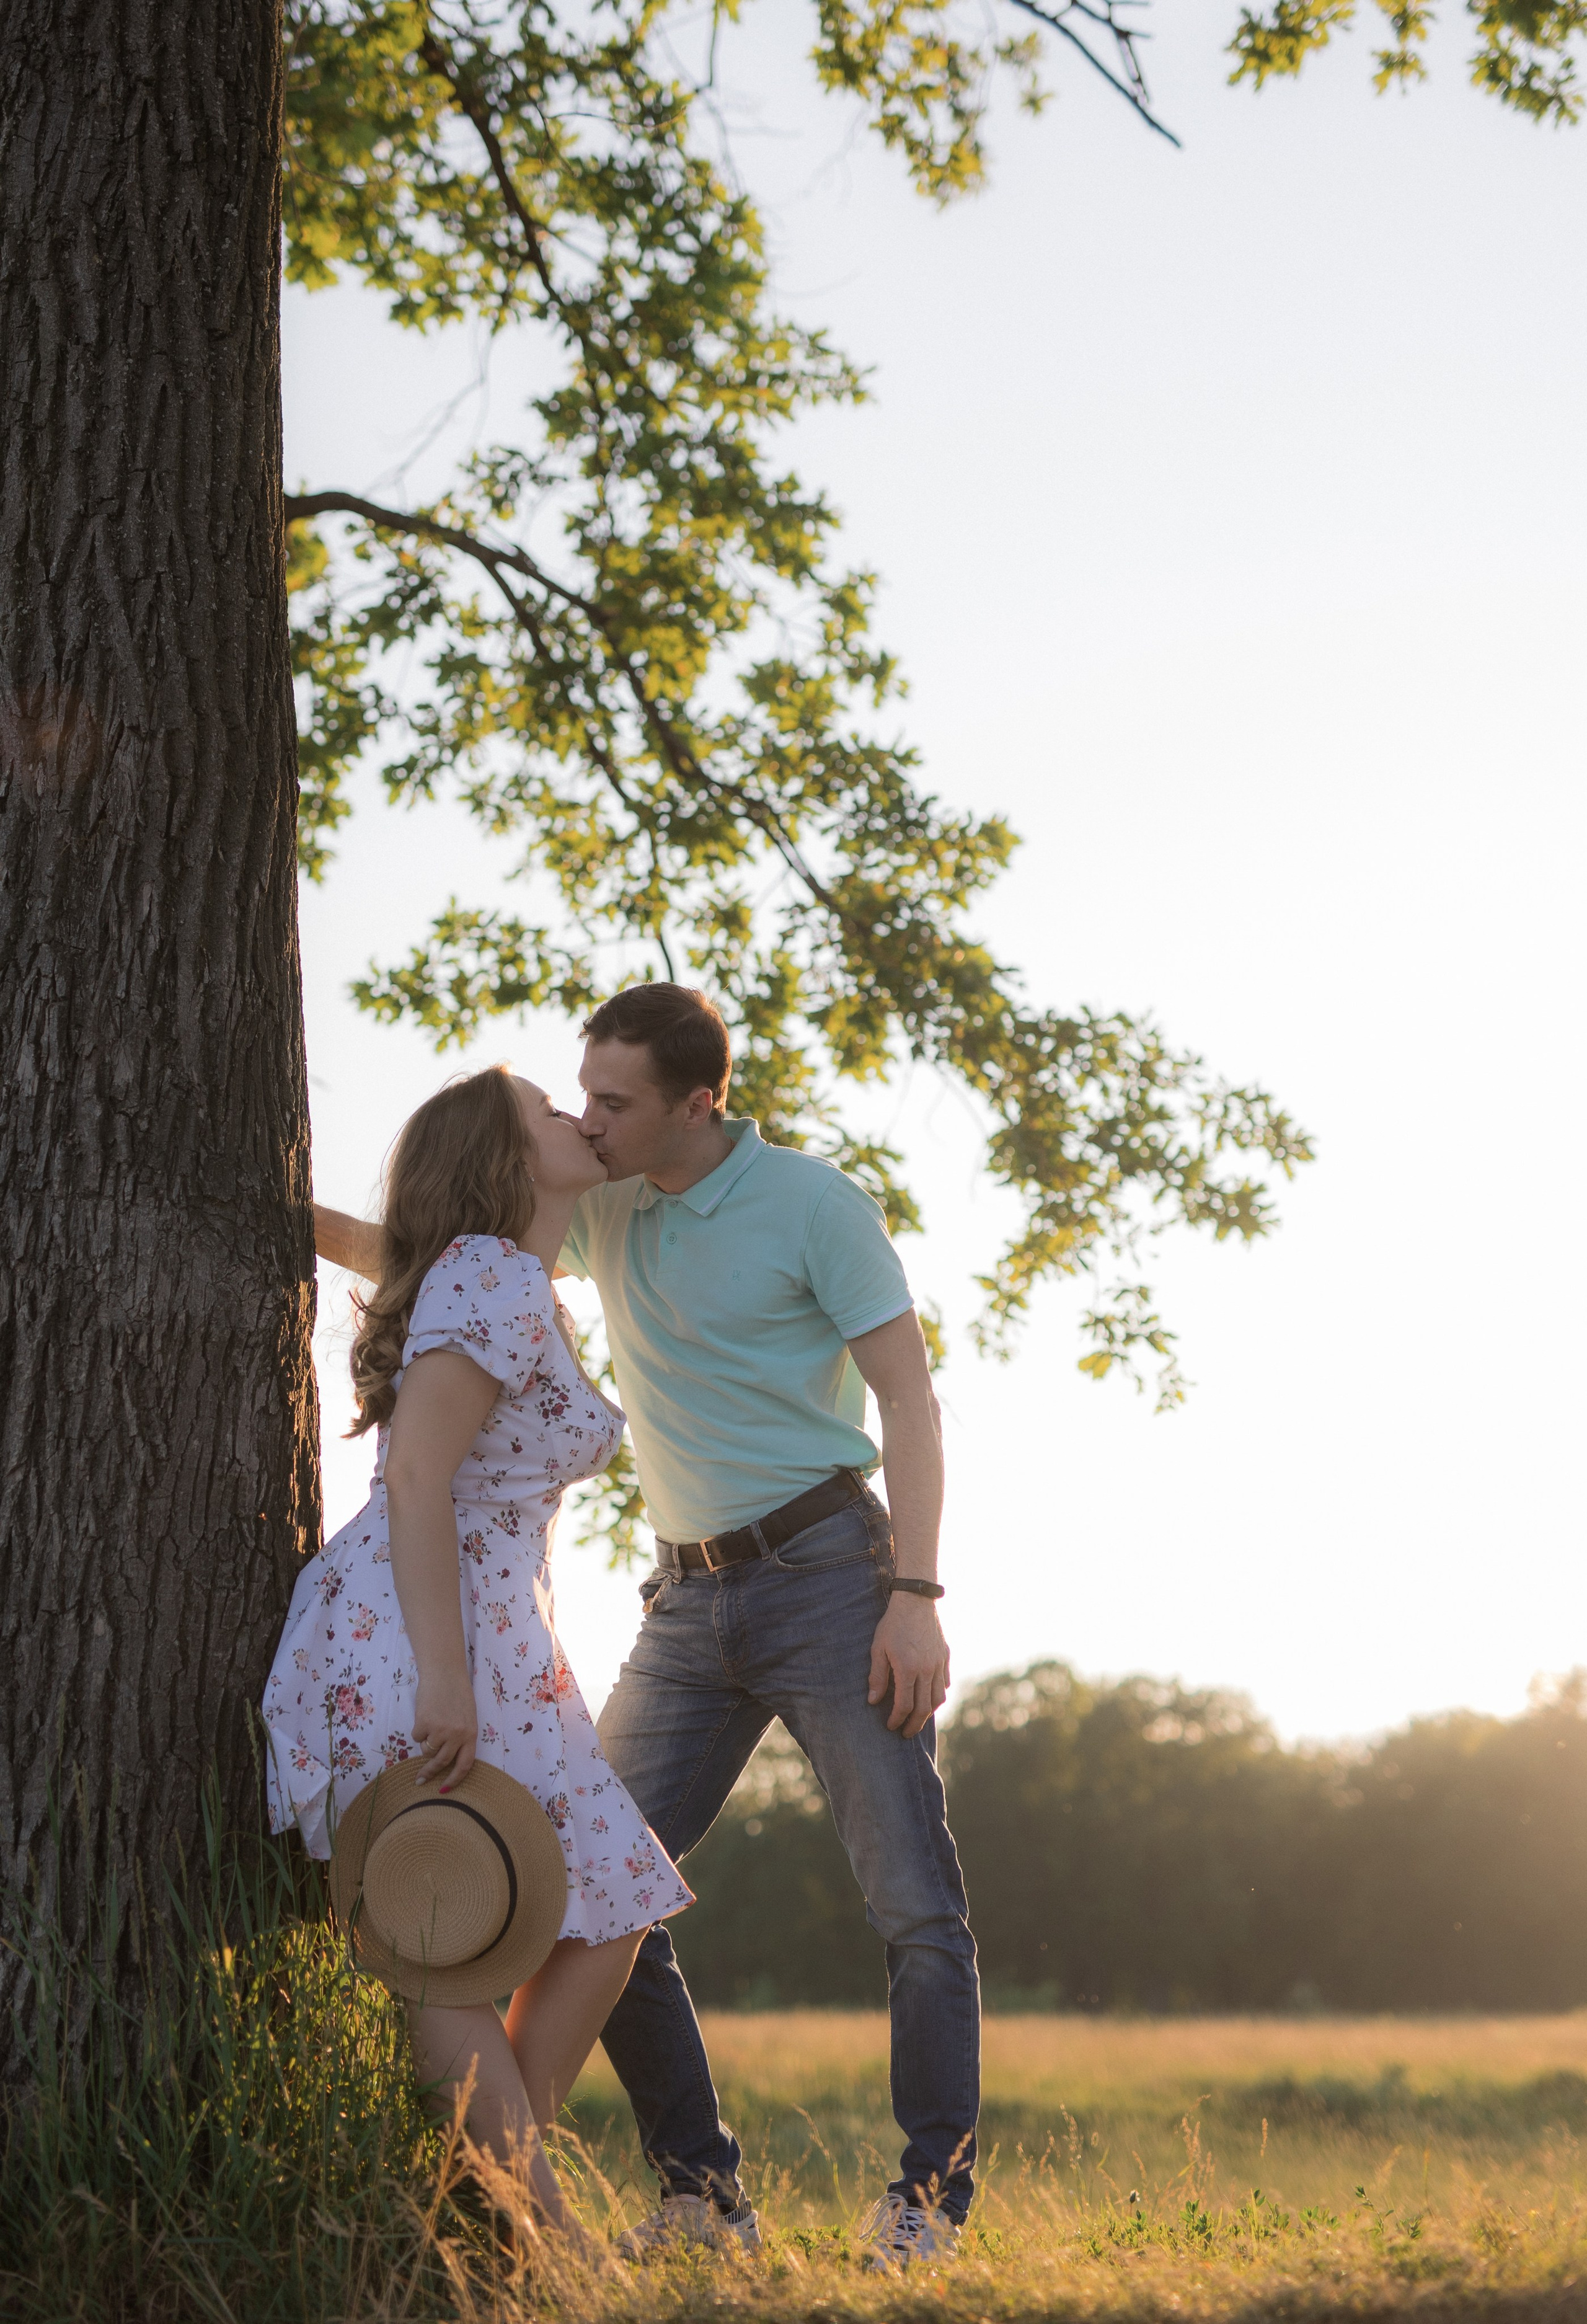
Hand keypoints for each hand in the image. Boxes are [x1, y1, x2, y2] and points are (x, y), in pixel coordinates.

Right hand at [411, 1665, 477, 1790]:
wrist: (443, 1673)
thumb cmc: (456, 1693)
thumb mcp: (466, 1717)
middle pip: (441, 1763)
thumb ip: (460, 1737)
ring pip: (426, 1750)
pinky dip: (417, 1729)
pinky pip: (416, 1737)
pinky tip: (424, 1714)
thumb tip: (445, 1759)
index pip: (465, 1765)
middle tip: (420, 1779)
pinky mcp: (424, 1724)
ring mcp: (440, 1731)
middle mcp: (457, 1735)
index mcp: (471, 1734)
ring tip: (430, 1723)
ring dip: (425, 1742)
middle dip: (429, 1773)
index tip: (444, 1790)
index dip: (454, 1780)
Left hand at [867, 1592, 949, 1738]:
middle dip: (914, 1724)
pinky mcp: (945, 1657)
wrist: (916, 1601)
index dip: (897, 1719)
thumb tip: (874, 1701)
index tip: (890, 1726)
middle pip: (923, 1708)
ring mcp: (939, 1664)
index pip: (904, 1705)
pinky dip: (938, 1694)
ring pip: (938, 1698)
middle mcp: (927, 1670)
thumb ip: (877, 1676)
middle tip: (906, 1733)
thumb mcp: (878, 1648)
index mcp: (908, 1669)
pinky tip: (929, 1697)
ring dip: (928, 1713)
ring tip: (918, 1718)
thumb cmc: (893, 1625)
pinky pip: (945, 1683)